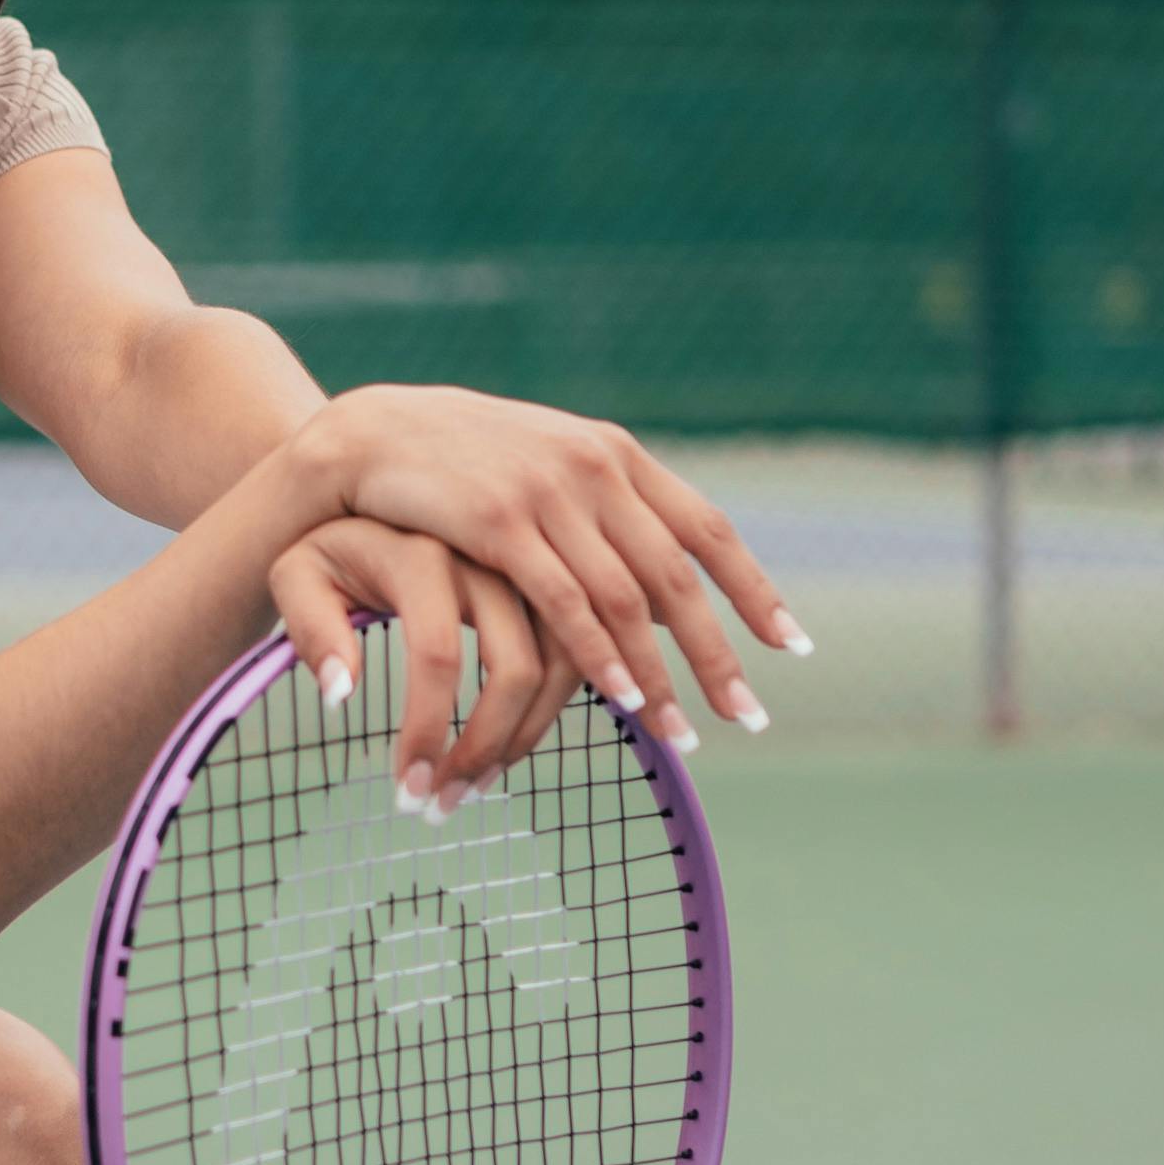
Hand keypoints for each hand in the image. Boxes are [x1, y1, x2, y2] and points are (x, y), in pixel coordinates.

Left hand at [266, 522, 572, 797]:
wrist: (377, 486)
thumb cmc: (332, 547)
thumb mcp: (297, 574)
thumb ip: (310, 629)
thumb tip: (340, 695)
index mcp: (422, 551)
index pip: (437, 653)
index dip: (427, 729)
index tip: (407, 789)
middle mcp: (489, 556)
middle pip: (516, 666)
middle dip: (485, 749)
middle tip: (442, 806)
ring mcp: (530, 570)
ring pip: (559, 666)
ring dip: (524, 741)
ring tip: (472, 791)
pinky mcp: (553, 585)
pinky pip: (573, 655)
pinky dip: (547, 712)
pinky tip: (504, 751)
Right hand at [305, 387, 803, 745]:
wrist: (372, 431)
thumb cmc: (461, 462)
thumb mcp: (546, 468)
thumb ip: (602, 509)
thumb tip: (663, 573)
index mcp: (615, 455)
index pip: (704, 528)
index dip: (751, 589)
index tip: (791, 645)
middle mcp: (595, 467)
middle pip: (677, 576)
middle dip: (718, 654)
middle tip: (747, 716)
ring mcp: (549, 492)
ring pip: (628, 598)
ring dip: (660, 673)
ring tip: (682, 733)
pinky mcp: (499, 521)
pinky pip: (566, 601)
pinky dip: (600, 655)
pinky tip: (622, 698)